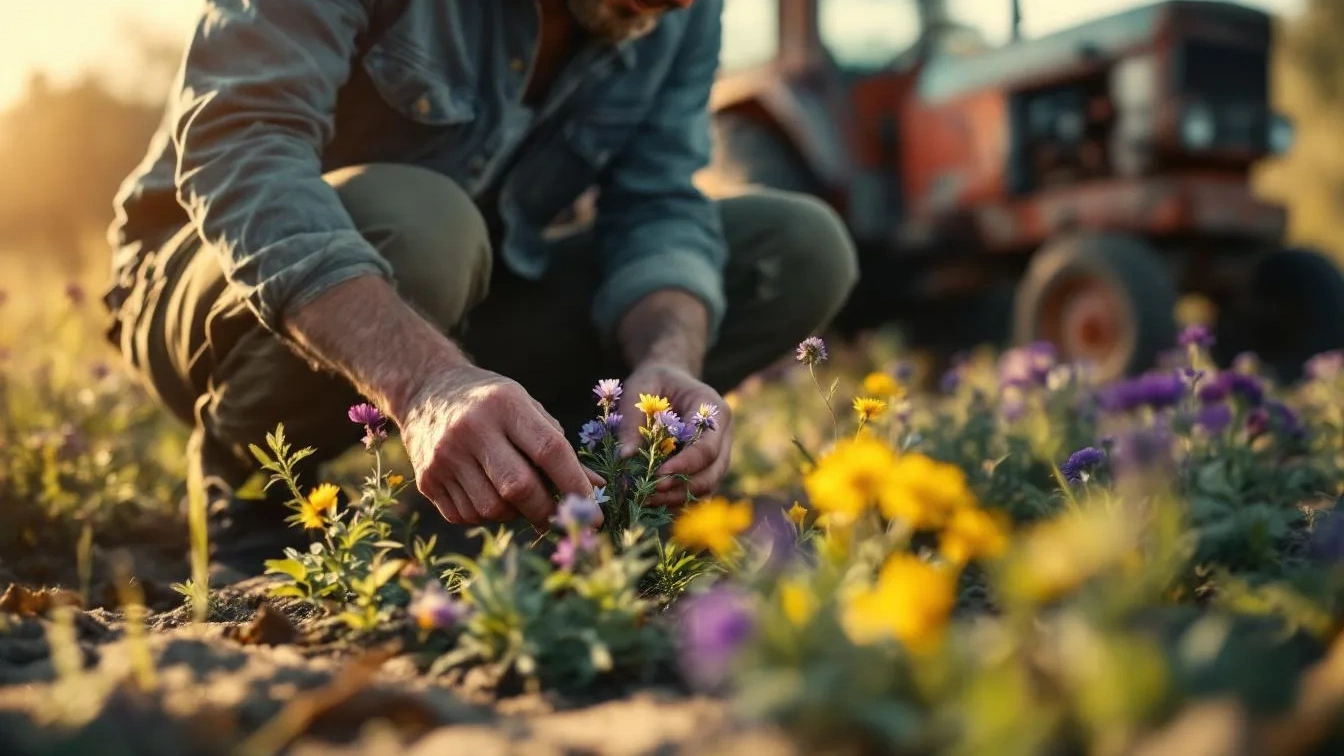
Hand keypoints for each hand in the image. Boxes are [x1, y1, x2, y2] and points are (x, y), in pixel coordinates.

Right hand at [398, 364, 601, 527]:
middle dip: (546, 511)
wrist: (426, 390)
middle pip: (518, 487)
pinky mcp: (426, 479)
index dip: (575, 485)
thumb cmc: (491, 403)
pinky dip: (486, 515)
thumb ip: (558, 447)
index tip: (594, 512)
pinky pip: (467, 516)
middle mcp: (471, 428)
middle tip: (559, 518)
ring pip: (492, 509)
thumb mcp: (526, 409)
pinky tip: (487, 493)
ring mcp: (444, 455)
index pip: (549, 450)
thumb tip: (596, 487)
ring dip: (514, 513)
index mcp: (505, 404)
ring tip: (516, 497)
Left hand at [615, 361, 732, 507]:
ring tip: (645, 499)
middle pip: (713, 471)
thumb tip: (625, 456)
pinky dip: (678, 499)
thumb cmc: (654, 381)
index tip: (657, 475)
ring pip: (709, 485)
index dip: (685, 465)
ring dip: (679, 497)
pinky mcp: (707, 466)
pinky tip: (653, 501)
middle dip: (682, 487)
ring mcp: (718, 452)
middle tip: (648, 494)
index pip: (707, 447)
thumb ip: (632, 420)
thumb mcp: (639, 389)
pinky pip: (699, 490)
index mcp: (712, 408)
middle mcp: (722, 433)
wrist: (668, 380)